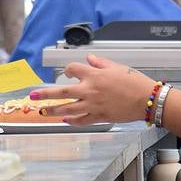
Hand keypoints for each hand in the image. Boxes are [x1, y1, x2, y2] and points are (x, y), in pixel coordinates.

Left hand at [29, 54, 156, 125]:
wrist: (147, 100)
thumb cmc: (135, 83)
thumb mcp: (117, 67)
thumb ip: (100, 63)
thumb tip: (90, 59)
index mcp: (94, 75)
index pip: (72, 69)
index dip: (68, 70)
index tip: (68, 72)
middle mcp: (90, 90)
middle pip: (61, 92)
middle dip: (44, 94)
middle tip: (32, 96)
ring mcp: (93, 105)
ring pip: (67, 109)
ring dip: (52, 111)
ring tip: (42, 112)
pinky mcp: (99, 117)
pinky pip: (81, 120)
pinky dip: (71, 121)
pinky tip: (64, 120)